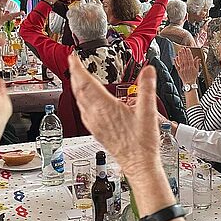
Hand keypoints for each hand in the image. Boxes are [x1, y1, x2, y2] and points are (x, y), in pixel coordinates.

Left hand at [68, 56, 161, 177]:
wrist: (138, 164)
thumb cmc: (141, 143)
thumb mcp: (148, 111)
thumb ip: (147, 88)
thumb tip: (148, 71)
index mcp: (105, 108)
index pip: (85, 82)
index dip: (77, 68)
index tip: (72, 57)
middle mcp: (95, 115)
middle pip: (78, 90)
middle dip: (74, 74)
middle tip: (73, 63)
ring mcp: (94, 124)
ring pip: (79, 101)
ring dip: (77, 87)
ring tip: (78, 78)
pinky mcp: (96, 131)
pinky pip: (83, 111)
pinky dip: (82, 100)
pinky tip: (87, 101)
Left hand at [175, 46, 200, 83]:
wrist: (189, 83)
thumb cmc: (193, 77)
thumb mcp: (197, 70)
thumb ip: (197, 64)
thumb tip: (198, 58)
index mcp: (191, 67)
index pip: (190, 58)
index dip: (189, 53)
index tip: (188, 49)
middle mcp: (187, 68)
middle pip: (185, 59)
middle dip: (184, 53)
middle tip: (183, 48)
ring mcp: (182, 69)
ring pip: (181, 61)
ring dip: (180, 56)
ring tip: (180, 51)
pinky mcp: (179, 71)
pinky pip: (177, 66)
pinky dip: (176, 62)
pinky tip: (175, 58)